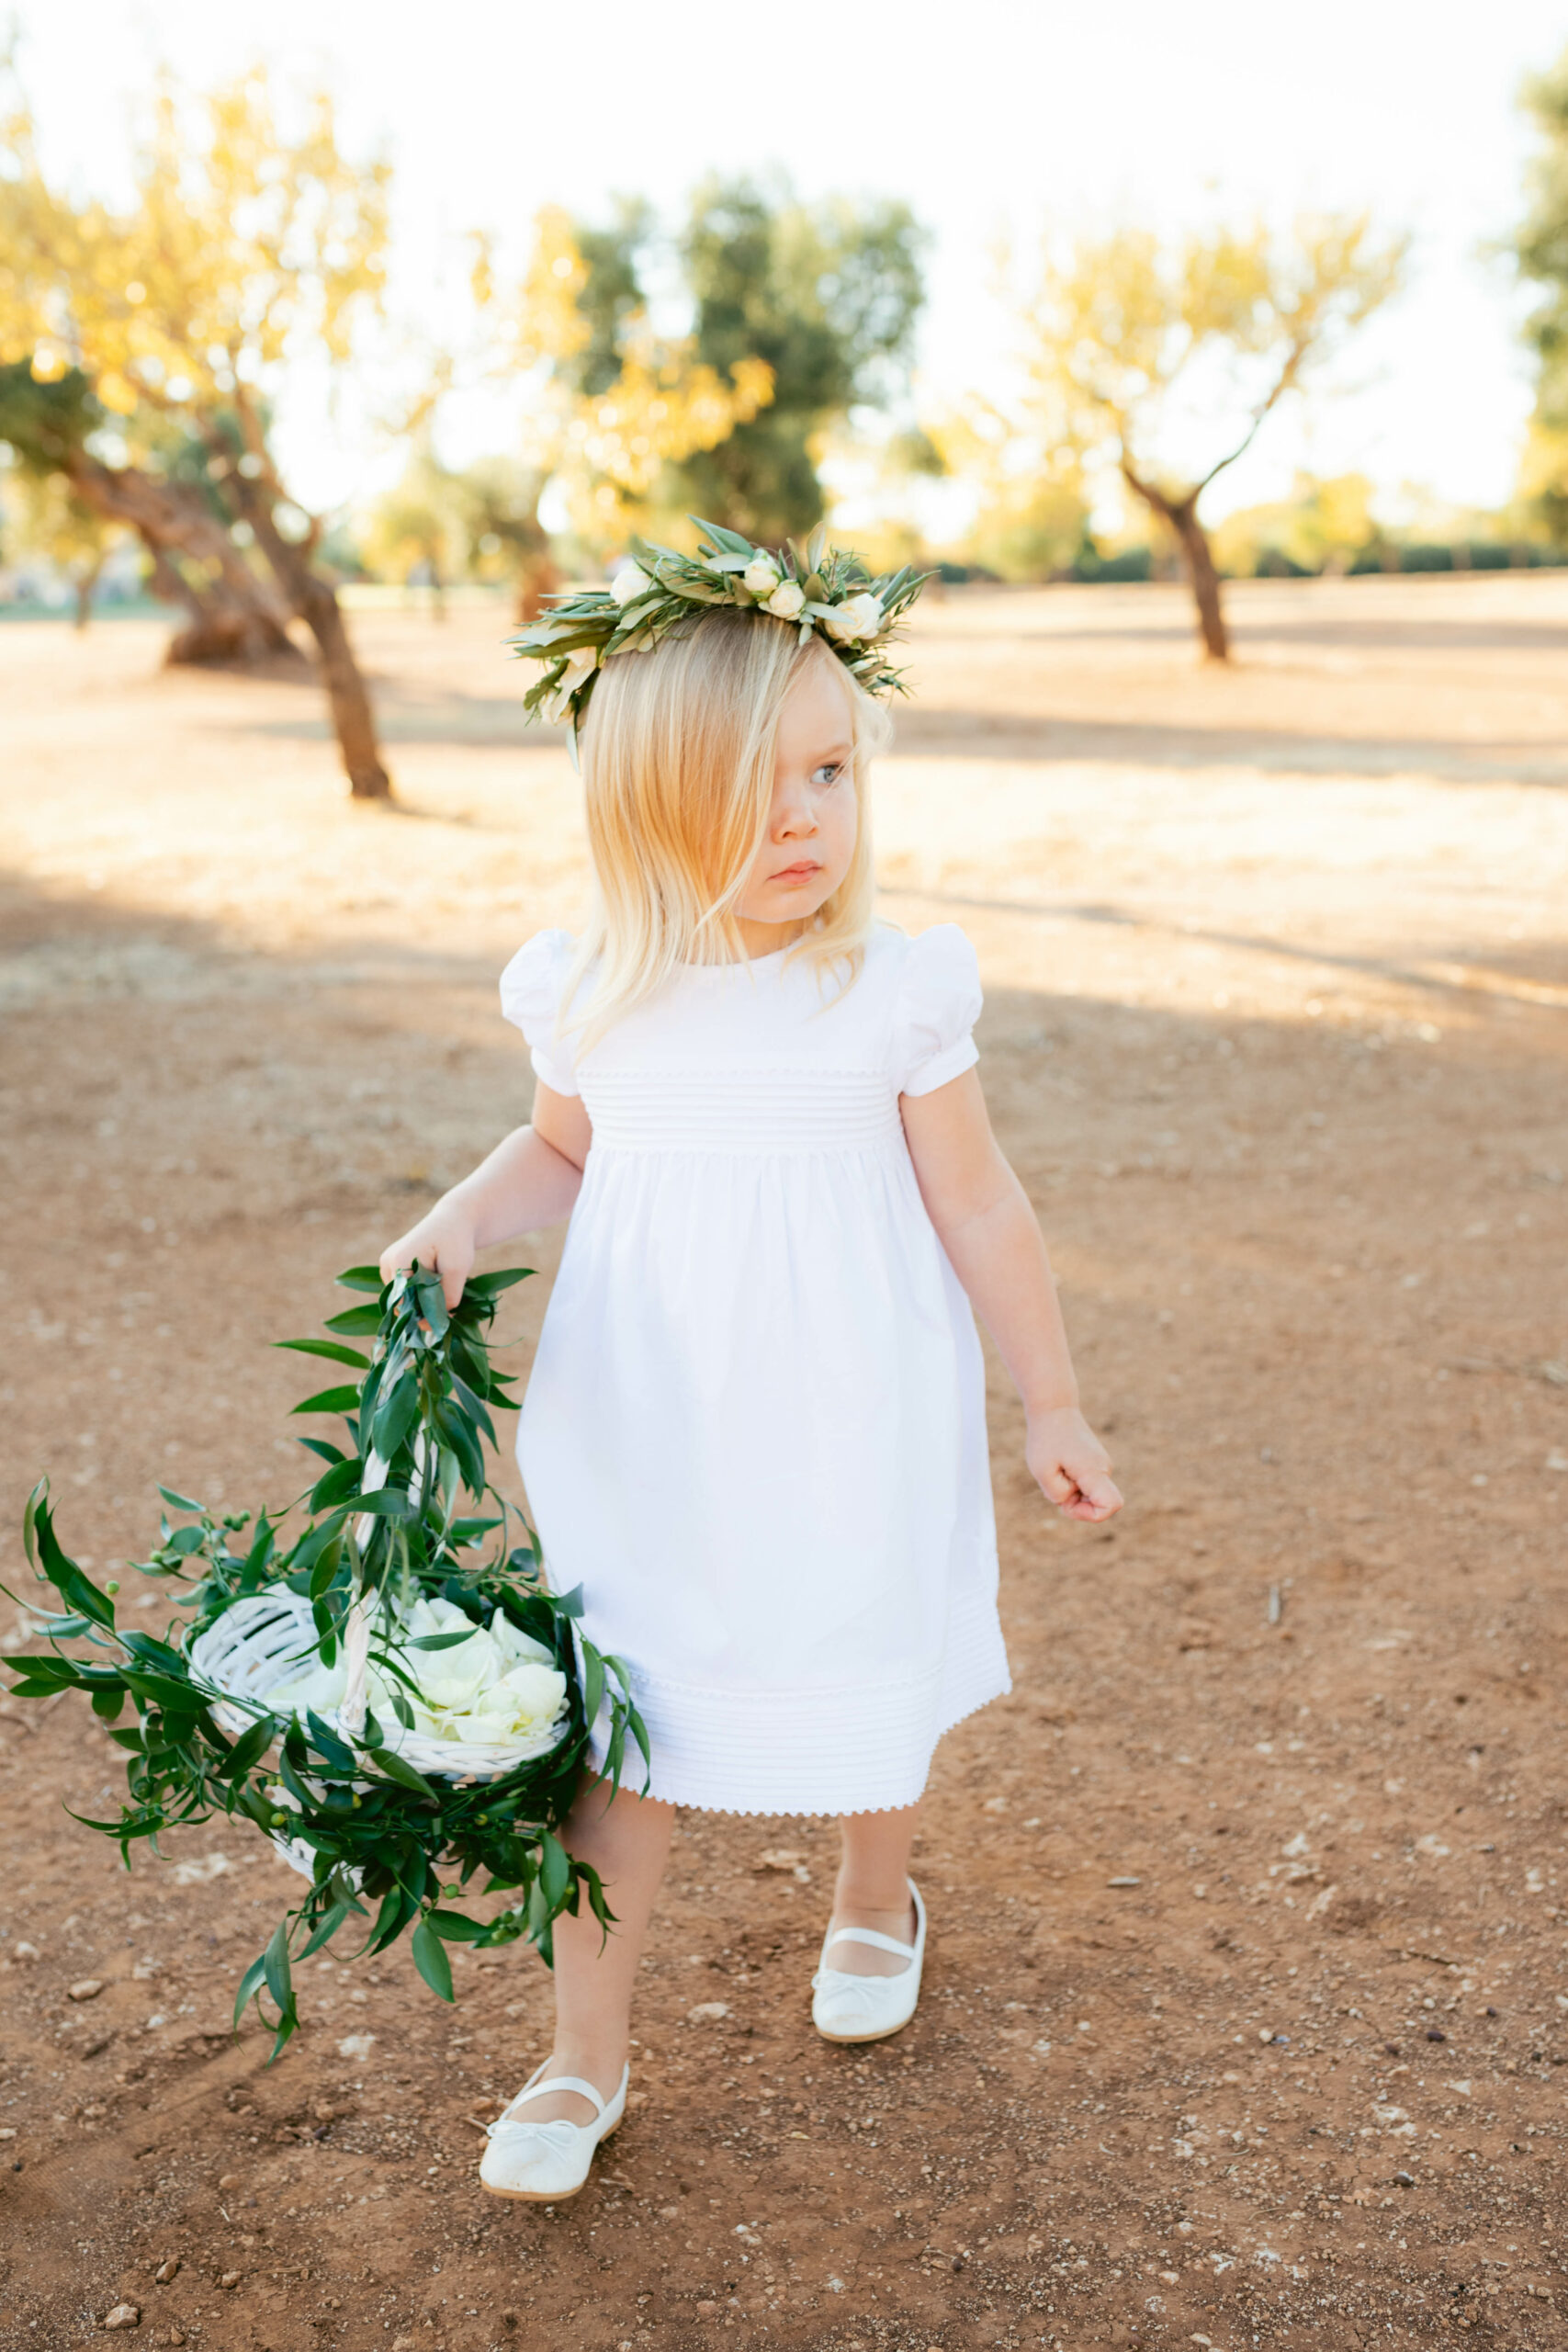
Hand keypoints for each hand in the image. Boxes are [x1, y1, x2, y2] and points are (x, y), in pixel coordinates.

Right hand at [379, 1195, 476, 1310]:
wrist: (453, 1221)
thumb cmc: (456, 1242)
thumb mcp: (458, 1270)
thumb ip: (447, 1298)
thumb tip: (436, 1325)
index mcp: (399, 1262)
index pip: (405, 1305)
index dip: (424, 1316)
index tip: (445, 1315)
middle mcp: (387, 1264)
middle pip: (402, 1303)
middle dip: (423, 1308)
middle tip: (448, 1299)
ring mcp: (387, 1266)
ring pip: (403, 1300)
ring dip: (422, 1300)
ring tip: (442, 1285)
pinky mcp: (392, 1269)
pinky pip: (404, 1292)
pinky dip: (419, 1293)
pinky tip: (434, 1283)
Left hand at [1026, 1405, 1122, 1521]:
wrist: (1054, 1409)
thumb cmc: (1046, 1438)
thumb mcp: (1042, 1471)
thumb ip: (1057, 1494)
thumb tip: (1071, 1500)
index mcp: (1094, 1471)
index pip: (1111, 1505)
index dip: (1090, 1515)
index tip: (1067, 1503)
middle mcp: (1104, 1469)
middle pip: (1096, 1504)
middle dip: (1073, 1503)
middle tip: (1053, 1482)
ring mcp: (1102, 1466)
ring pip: (1088, 1495)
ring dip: (1069, 1491)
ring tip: (1055, 1470)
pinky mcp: (1096, 1463)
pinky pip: (1085, 1485)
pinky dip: (1070, 1483)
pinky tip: (1059, 1467)